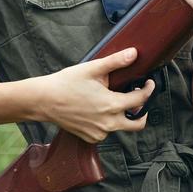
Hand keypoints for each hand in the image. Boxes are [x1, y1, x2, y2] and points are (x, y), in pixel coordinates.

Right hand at [30, 46, 151, 142]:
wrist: (43, 101)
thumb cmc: (66, 83)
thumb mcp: (92, 69)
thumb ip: (116, 61)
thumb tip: (134, 53)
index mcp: (112, 105)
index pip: (141, 100)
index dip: (149, 89)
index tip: (148, 83)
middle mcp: (108, 123)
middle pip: (137, 124)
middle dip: (143, 112)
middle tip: (138, 99)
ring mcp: (99, 133)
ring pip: (121, 127)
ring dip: (122, 115)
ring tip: (113, 100)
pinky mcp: (90, 137)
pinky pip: (106, 132)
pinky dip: (107, 122)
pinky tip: (98, 110)